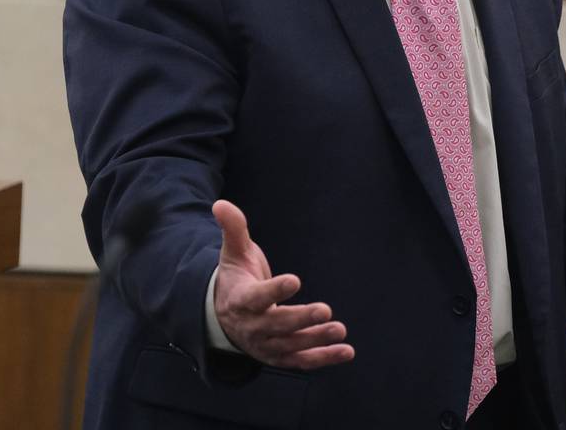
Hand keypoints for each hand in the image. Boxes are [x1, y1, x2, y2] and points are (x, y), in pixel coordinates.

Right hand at [211, 199, 354, 368]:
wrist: (224, 317)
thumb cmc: (237, 278)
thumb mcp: (233, 252)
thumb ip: (233, 229)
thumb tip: (220, 203)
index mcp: (240, 300)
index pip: (256, 298)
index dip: (274, 291)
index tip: (295, 280)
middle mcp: (252, 326)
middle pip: (277, 325)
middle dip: (301, 319)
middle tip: (326, 310)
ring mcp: (265, 345)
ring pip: (291, 346)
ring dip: (316, 340)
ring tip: (340, 329)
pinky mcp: (279, 356)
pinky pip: (301, 361)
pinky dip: (323, 358)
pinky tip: (346, 351)